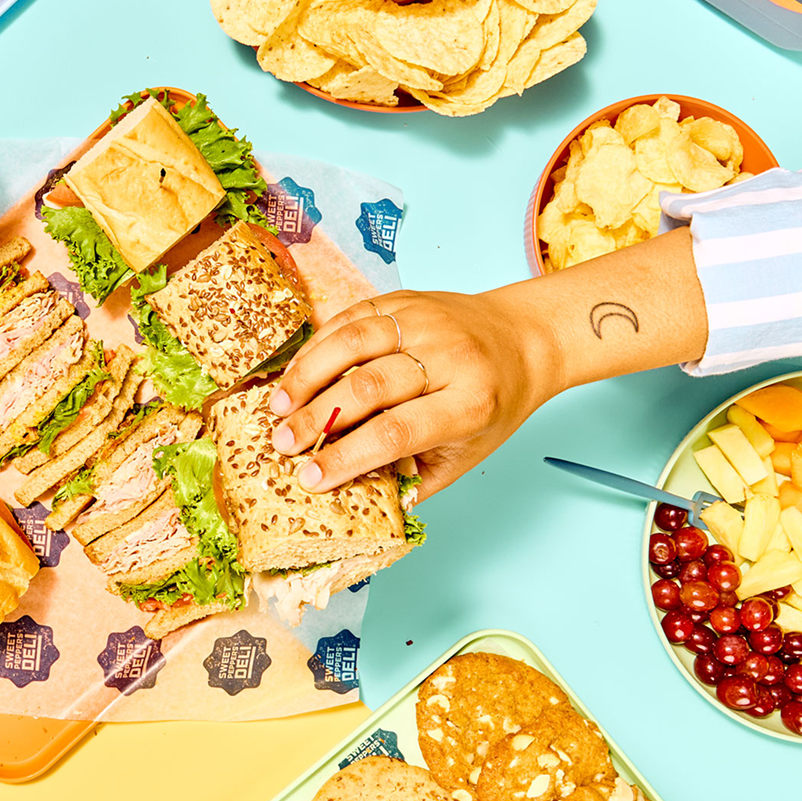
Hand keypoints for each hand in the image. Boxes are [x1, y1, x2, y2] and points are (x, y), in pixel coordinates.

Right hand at [268, 291, 564, 499]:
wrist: (524, 339)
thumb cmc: (493, 404)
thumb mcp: (466, 453)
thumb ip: (414, 479)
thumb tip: (355, 501)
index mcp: (469, 404)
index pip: (397, 432)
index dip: (347, 457)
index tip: (311, 477)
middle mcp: (449, 357)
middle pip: (370, 387)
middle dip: (317, 419)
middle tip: (282, 443)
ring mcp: (426, 322)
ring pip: (354, 344)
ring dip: (308, 376)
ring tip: (277, 406)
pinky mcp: (406, 299)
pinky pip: (351, 317)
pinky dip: (317, 346)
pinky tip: (296, 373)